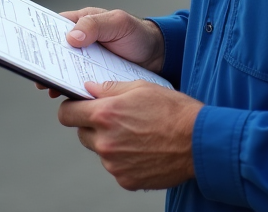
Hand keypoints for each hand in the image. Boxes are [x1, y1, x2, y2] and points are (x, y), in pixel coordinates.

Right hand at [34, 7, 164, 96]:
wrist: (158, 57)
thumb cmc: (137, 34)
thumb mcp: (117, 23)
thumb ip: (94, 26)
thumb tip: (71, 37)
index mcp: (81, 23)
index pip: (53, 27)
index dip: (39, 35)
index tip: (30, 44)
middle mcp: (79, 42)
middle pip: (55, 50)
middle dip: (44, 60)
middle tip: (36, 71)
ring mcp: (85, 61)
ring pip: (63, 68)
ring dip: (54, 77)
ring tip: (46, 86)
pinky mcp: (92, 78)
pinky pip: (76, 83)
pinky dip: (69, 88)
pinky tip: (64, 95)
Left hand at [58, 79, 201, 190]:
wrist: (200, 142)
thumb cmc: (174, 112)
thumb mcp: (141, 87)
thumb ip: (109, 88)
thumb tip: (89, 88)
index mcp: (105, 115)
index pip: (67, 114)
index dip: (71, 108)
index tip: (78, 107)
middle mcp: (105, 142)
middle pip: (82, 133)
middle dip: (93, 125)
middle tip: (116, 120)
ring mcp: (114, 164)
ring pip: (99, 151)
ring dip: (110, 143)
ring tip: (136, 134)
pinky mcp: (126, 180)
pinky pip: (115, 167)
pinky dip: (124, 160)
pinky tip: (143, 149)